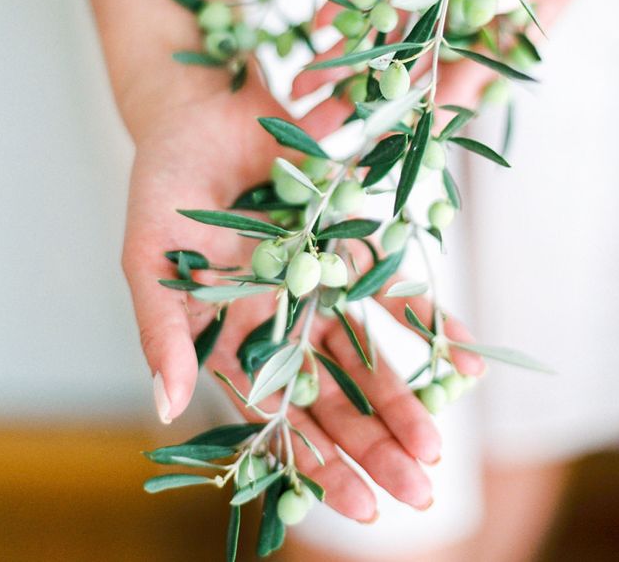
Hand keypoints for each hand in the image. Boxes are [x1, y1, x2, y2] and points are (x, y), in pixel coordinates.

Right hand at [121, 80, 481, 520]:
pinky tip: (467, 361)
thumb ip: (161, 329)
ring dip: (405, 403)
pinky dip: (432, 325)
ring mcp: (322, 289)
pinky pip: (397, 293)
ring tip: (438, 452)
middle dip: (373, 447)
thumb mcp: (151, 257)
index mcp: (231, 340)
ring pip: (368, 359)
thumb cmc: (166, 184)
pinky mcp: (354, 249)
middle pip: (332, 400)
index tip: (362, 507)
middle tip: (418, 493)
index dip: (318, 464)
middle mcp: (282, 325)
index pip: (278, 419)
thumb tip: (168, 407)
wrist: (208, 111)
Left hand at [292, 0, 618, 113]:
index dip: (423, 116)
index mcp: (513, 30)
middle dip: (366, 97)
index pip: (462, 83)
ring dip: (347, 53)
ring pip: (389, 25)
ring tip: (305, 85)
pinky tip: (322, 26)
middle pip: (413, 64)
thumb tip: (498, 5)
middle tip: (322, 129)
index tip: (383, 145)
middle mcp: (473, 13)